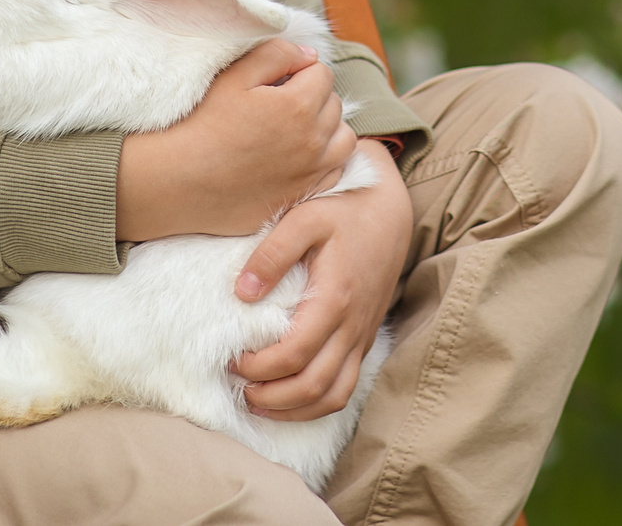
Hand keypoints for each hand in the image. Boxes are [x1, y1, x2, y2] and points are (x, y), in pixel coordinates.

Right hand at [116, 41, 357, 241]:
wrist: (176, 181)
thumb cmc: (200, 124)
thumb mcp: (234, 76)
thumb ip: (277, 55)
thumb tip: (309, 56)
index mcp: (298, 106)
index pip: (322, 74)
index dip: (299, 71)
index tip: (275, 81)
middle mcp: (313, 142)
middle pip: (334, 105)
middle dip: (313, 98)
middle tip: (278, 104)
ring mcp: (310, 174)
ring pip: (343, 140)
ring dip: (328, 129)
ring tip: (296, 129)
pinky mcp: (301, 198)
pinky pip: (333, 173)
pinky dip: (325, 161)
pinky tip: (297, 157)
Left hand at [229, 139, 411, 420]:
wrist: (389, 213)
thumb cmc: (343, 212)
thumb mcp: (305, 218)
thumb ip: (273, 253)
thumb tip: (243, 292)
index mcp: (335, 299)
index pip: (296, 353)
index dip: (261, 367)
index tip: (233, 360)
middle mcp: (352, 326)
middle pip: (314, 386)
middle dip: (273, 397)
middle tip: (239, 388)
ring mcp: (361, 336)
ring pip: (333, 396)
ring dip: (294, 409)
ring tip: (259, 402)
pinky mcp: (364, 339)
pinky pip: (345, 387)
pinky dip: (316, 404)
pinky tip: (288, 398)